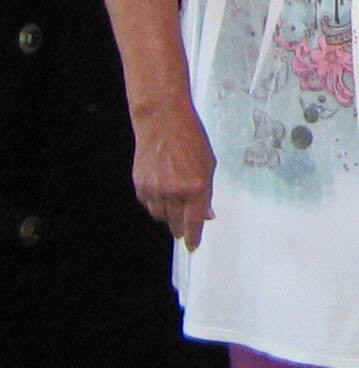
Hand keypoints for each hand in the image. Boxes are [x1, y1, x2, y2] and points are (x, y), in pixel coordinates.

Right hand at [131, 99, 216, 249]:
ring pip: (161, 216)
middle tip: (186, 229)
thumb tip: (207, 214)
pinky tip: (163, 193)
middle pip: (176, 224)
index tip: (193, 246)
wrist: (162, 121)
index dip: (194, 237)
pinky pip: (149, 205)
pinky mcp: (140, 186)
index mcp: (195, 187)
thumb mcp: (209, 164)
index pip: (194, 222)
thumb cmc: (191, 138)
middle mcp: (173, 192)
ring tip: (175, 206)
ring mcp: (154, 190)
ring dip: (169, 216)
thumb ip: (207, 192)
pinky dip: (156, 204)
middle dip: (182, 228)